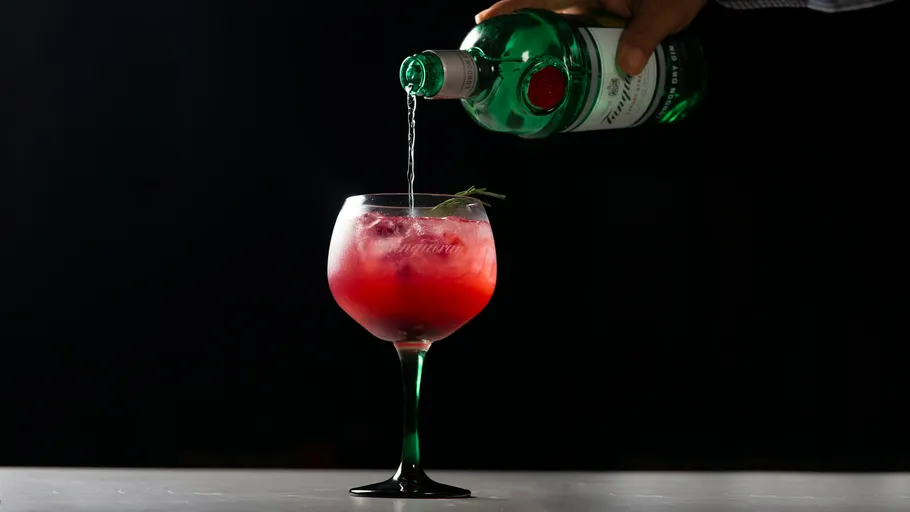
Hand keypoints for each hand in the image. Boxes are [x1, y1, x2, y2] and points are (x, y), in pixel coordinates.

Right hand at [475, 0, 705, 75]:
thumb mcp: (663, 10)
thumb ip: (645, 35)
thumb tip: (627, 67)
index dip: (511, 7)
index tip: (485, 22)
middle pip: (545, 15)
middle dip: (522, 36)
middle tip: (501, 65)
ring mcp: (597, 9)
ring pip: (564, 30)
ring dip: (549, 52)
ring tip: (530, 80)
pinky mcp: (607, 20)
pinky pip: (584, 38)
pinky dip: (575, 55)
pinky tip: (568, 78)